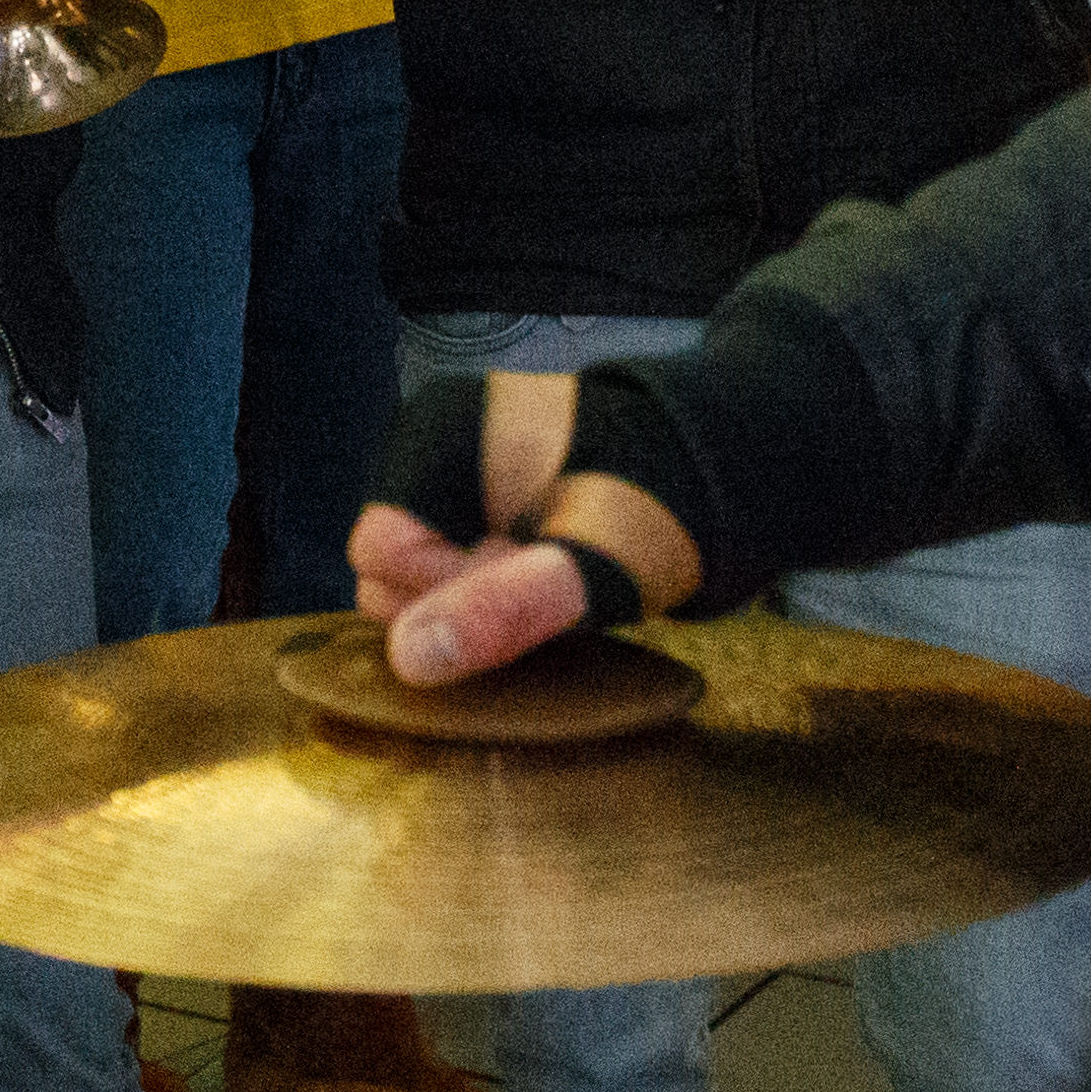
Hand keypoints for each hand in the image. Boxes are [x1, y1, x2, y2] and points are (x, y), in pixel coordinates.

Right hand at [346, 371, 707, 682]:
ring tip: (549, 580)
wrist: (712, 472)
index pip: (377, 551)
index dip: (441, 591)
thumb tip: (410, 658)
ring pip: (415, 573)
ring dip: (474, 599)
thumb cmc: (656, 509)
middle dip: (458, 598)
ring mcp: (447, 471)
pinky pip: (444, 564)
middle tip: (545, 585)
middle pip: (387, 566)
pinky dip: (483, 589)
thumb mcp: (591, 567)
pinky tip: (538, 584)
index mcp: (439, 433)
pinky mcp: (471, 498)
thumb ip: (504, 608)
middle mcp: (429, 442)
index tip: (523, 584)